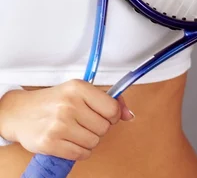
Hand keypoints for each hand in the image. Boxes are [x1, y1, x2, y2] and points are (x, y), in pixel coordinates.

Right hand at [0, 80, 132, 159]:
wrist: (21, 112)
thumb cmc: (54, 101)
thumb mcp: (80, 91)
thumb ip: (108, 100)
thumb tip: (129, 115)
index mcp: (78, 88)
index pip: (112, 109)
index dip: (112, 115)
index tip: (104, 115)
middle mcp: (69, 105)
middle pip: (104, 128)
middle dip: (98, 128)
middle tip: (85, 123)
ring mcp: (59, 124)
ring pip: (94, 142)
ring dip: (89, 140)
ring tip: (76, 131)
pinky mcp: (50, 143)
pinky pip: (81, 154)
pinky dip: (80, 151)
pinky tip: (71, 141)